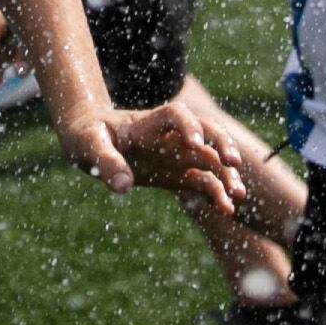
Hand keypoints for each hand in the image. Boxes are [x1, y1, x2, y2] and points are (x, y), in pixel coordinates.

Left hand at [98, 91, 274, 219]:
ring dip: (226, 174)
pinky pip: (203, 181)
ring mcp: (176, 155)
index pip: (175, 115)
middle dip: (221, 144)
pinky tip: (226, 209)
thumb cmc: (87, 137)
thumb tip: (123, 186)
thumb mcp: (89, 146)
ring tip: (238, 196)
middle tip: (232, 162)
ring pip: (210, 159)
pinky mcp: (177, 174)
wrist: (91, 142)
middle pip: (206, 131)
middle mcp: (169, 136)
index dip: (188, 125)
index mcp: (148, 123)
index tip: (194, 144)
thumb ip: (106, 163)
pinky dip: (216, 193)